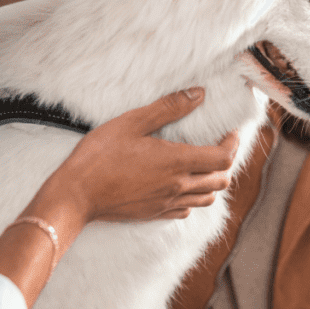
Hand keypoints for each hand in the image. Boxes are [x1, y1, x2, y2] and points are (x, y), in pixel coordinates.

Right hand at [40, 88, 238, 223]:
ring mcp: (167, 203)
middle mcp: (177, 186)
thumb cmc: (100, 156)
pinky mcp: (155, 214)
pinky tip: (181, 184)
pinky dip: (193, 198)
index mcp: (176, 162)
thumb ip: (168, 108)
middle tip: (219, 145)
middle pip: (221, 180)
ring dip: (213, 181)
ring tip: (203, 165)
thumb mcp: (132, 122)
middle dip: (227, 162)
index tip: (230, 132)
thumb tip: (198, 94)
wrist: (76, 195)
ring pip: (207, 198)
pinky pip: (186, 210)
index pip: (222, 158)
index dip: (233, 145)